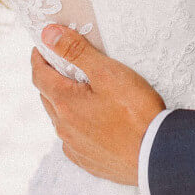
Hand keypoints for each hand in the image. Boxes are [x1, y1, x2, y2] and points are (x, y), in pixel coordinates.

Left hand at [30, 24, 166, 185]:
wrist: (156, 154)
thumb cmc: (135, 112)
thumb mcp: (107, 73)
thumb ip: (77, 51)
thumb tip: (49, 34)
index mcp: (65, 103)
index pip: (39, 75)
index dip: (39, 57)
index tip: (42, 46)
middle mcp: (63, 128)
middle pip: (48, 96)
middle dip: (52, 78)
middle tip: (65, 64)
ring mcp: (74, 147)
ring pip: (61, 118)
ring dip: (65, 102)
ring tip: (83, 91)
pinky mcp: (88, 161)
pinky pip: (73, 139)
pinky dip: (77, 125)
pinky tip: (93, 121)